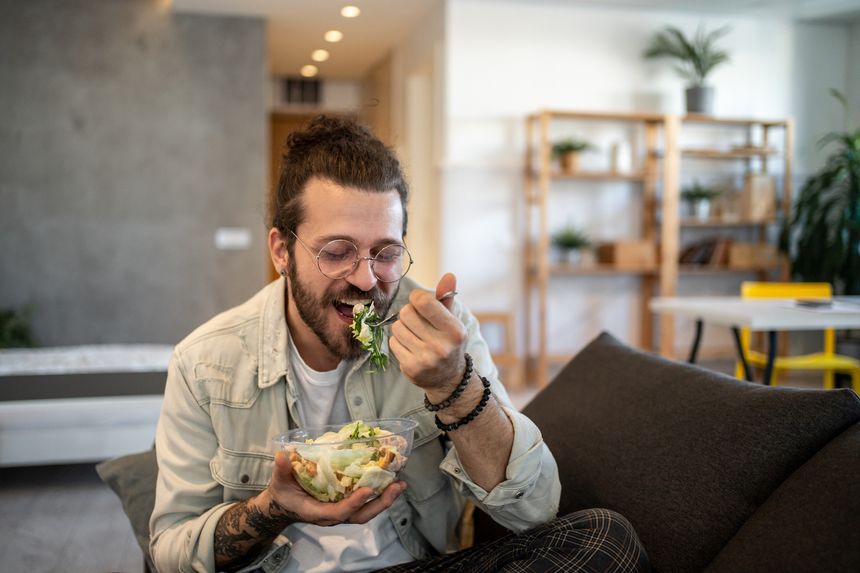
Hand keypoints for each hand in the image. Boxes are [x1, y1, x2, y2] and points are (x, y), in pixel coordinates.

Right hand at [267, 451, 406, 525]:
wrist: (283, 505)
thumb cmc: (283, 493)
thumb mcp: (279, 482)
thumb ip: (281, 469)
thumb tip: (282, 455)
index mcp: (316, 512)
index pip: (338, 512)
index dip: (353, 503)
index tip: (367, 491)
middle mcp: (332, 515)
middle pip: (360, 515)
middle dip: (379, 504)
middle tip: (396, 487)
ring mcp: (340, 511)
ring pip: (366, 511)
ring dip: (384, 499)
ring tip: (400, 484)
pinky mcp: (345, 504)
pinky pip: (365, 504)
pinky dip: (379, 495)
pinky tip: (391, 482)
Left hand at [389, 272, 466, 392]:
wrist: (449, 379)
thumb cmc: (449, 342)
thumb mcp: (452, 320)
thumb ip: (447, 298)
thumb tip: (448, 275)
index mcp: (453, 330)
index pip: (423, 301)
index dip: (417, 298)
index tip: (421, 303)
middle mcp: (440, 346)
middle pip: (406, 313)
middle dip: (409, 314)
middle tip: (418, 322)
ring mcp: (425, 359)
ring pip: (397, 328)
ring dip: (403, 328)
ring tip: (415, 335)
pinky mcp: (410, 368)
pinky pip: (393, 343)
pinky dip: (399, 342)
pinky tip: (411, 348)